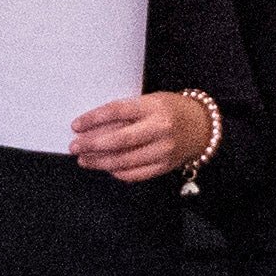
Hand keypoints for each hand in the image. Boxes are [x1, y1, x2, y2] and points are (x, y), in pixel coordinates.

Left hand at [68, 91, 199, 183]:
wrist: (202, 127)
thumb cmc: (170, 110)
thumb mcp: (150, 102)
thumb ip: (125, 114)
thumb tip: (91, 128)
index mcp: (154, 107)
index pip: (117, 112)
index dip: (92, 119)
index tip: (76, 125)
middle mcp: (160, 130)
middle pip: (118, 140)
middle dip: (91, 145)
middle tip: (74, 146)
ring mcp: (163, 151)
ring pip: (123, 161)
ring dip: (98, 162)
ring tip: (83, 159)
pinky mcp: (164, 167)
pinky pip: (134, 174)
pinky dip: (116, 171)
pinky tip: (105, 167)